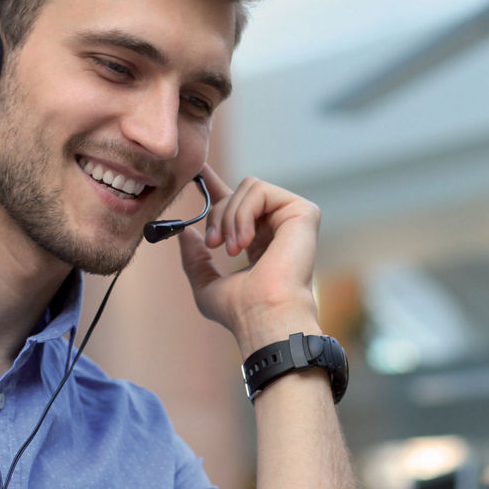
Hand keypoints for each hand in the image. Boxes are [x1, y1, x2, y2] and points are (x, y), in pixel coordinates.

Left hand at [177, 166, 321, 354]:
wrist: (264, 316)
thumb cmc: (241, 311)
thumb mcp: (206, 285)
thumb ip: (195, 259)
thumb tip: (185, 232)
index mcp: (259, 242)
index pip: (238, 205)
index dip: (216, 186)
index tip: (197, 172)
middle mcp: (277, 227)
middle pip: (237, 193)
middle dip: (216, 214)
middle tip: (213, 244)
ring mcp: (292, 219)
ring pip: (248, 187)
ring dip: (230, 217)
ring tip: (232, 249)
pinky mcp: (303, 211)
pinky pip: (260, 190)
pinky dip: (243, 213)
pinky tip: (245, 241)